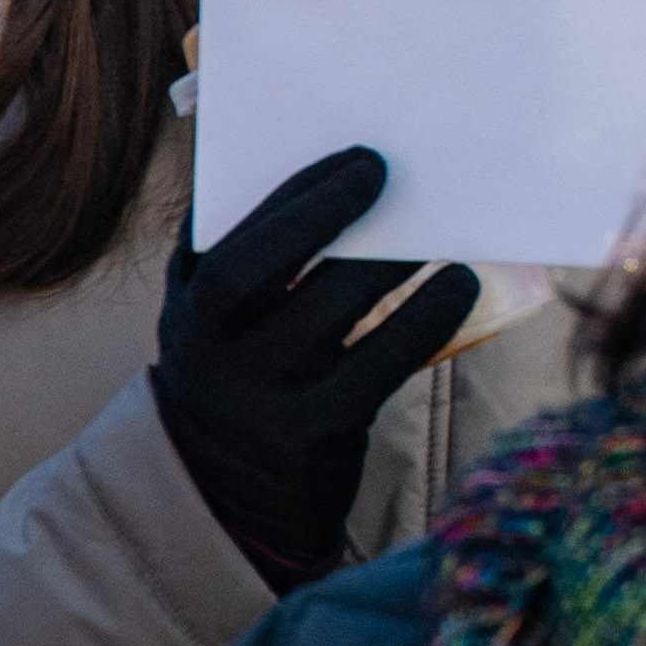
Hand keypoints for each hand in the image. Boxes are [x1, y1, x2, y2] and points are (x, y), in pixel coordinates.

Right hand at [152, 145, 479, 590]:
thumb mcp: (236, 319)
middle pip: (247, 273)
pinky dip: (422, 322)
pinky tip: (458, 285)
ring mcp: (251, 400)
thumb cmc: (256, 367)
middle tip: (381, 169)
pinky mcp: (307, 437)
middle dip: (314, 215)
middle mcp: (204, 353)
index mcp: (187, 307)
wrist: (235, 489)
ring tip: (437, 228)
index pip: (219, 238)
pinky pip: (373, 371)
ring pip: (317, 319)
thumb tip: (351, 172)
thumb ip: (264, 253)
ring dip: (383, 264)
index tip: (352, 156)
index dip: (285, 194)